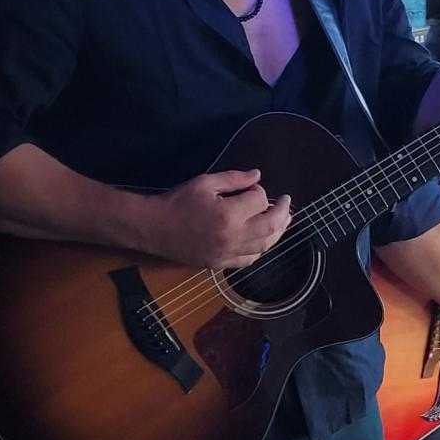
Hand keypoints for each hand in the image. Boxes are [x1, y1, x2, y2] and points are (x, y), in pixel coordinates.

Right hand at [147, 169, 290, 268]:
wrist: (152, 228)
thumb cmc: (178, 202)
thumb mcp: (205, 182)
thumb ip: (234, 179)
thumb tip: (258, 175)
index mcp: (229, 215)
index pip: (260, 200)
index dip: (260, 191)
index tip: (254, 186)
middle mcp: (233, 237)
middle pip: (271, 226)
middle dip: (283, 212)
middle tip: (287, 203)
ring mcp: (227, 254)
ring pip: (264, 246)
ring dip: (277, 232)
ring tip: (283, 221)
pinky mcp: (220, 264)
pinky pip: (248, 260)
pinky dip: (260, 249)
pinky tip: (263, 240)